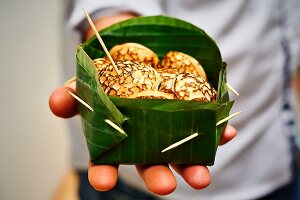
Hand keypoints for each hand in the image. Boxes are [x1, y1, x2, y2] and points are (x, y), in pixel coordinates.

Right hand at [49, 82, 236, 194]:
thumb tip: (55, 102)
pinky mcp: (191, 117)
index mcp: (118, 138)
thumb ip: (73, 94)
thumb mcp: (88, 81)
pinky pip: (206, 129)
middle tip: (165, 188)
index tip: (104, 182)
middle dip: (157, 177)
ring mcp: (169, 131)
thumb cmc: (110, 75)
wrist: (137, 56)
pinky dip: (217, 133)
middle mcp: (145, 142)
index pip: (108, 161)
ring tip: (201, 177)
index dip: (104, 172)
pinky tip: (226, 133)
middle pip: (150, 164)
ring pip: (181, 154)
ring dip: (192, 165)